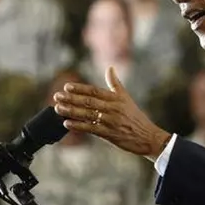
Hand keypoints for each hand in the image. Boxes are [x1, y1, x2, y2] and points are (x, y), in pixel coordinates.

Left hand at [53, 67, 171, 157]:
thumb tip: (110, 68)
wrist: (147, 136)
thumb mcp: (126, 98)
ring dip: (71, 111)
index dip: (80, 88)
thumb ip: (115, 83)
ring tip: (58, 108)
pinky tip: (67, 123)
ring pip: (87, 115)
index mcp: (116, 98)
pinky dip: (78, 126)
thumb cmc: (135, 117)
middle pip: (88, 102)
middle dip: (71, 99)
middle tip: (57, 96)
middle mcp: (112, 108)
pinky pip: (90, 128)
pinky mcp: (109, 134)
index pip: (95, 91)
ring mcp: (110, 121)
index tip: (67, 87)